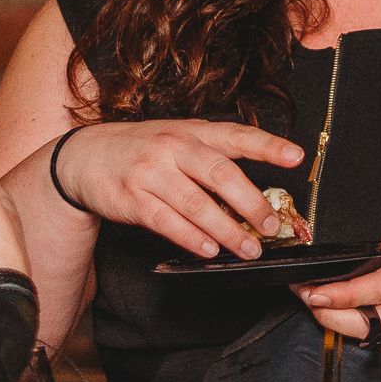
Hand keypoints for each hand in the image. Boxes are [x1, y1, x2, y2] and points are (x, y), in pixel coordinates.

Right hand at [48, 119, 304, 261]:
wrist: (85, 156)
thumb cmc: (143, 150)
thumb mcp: (178, 140)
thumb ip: (213, 158)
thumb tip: (256, 193)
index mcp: (192, 132)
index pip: (237, 136)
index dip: (268, 146)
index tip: (296, 157)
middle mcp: (173, 147)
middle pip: (220, 174)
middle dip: (251, 203)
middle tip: (271, 226)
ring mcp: (151, 172)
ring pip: (196, 204)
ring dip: (226, 230)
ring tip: (248, 248)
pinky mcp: (131, 198)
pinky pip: (166, 221)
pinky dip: (190, 237)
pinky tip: (208, 249)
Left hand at [297, 197, 380, 348]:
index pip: (379, 289)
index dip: (342, 292)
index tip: (314, 290)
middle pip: (368, 321)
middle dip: (328, 311)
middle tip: (302, 295)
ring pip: (373, 336)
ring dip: (340, 323)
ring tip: (314, 303)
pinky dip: (361, 331)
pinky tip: (342, 315)